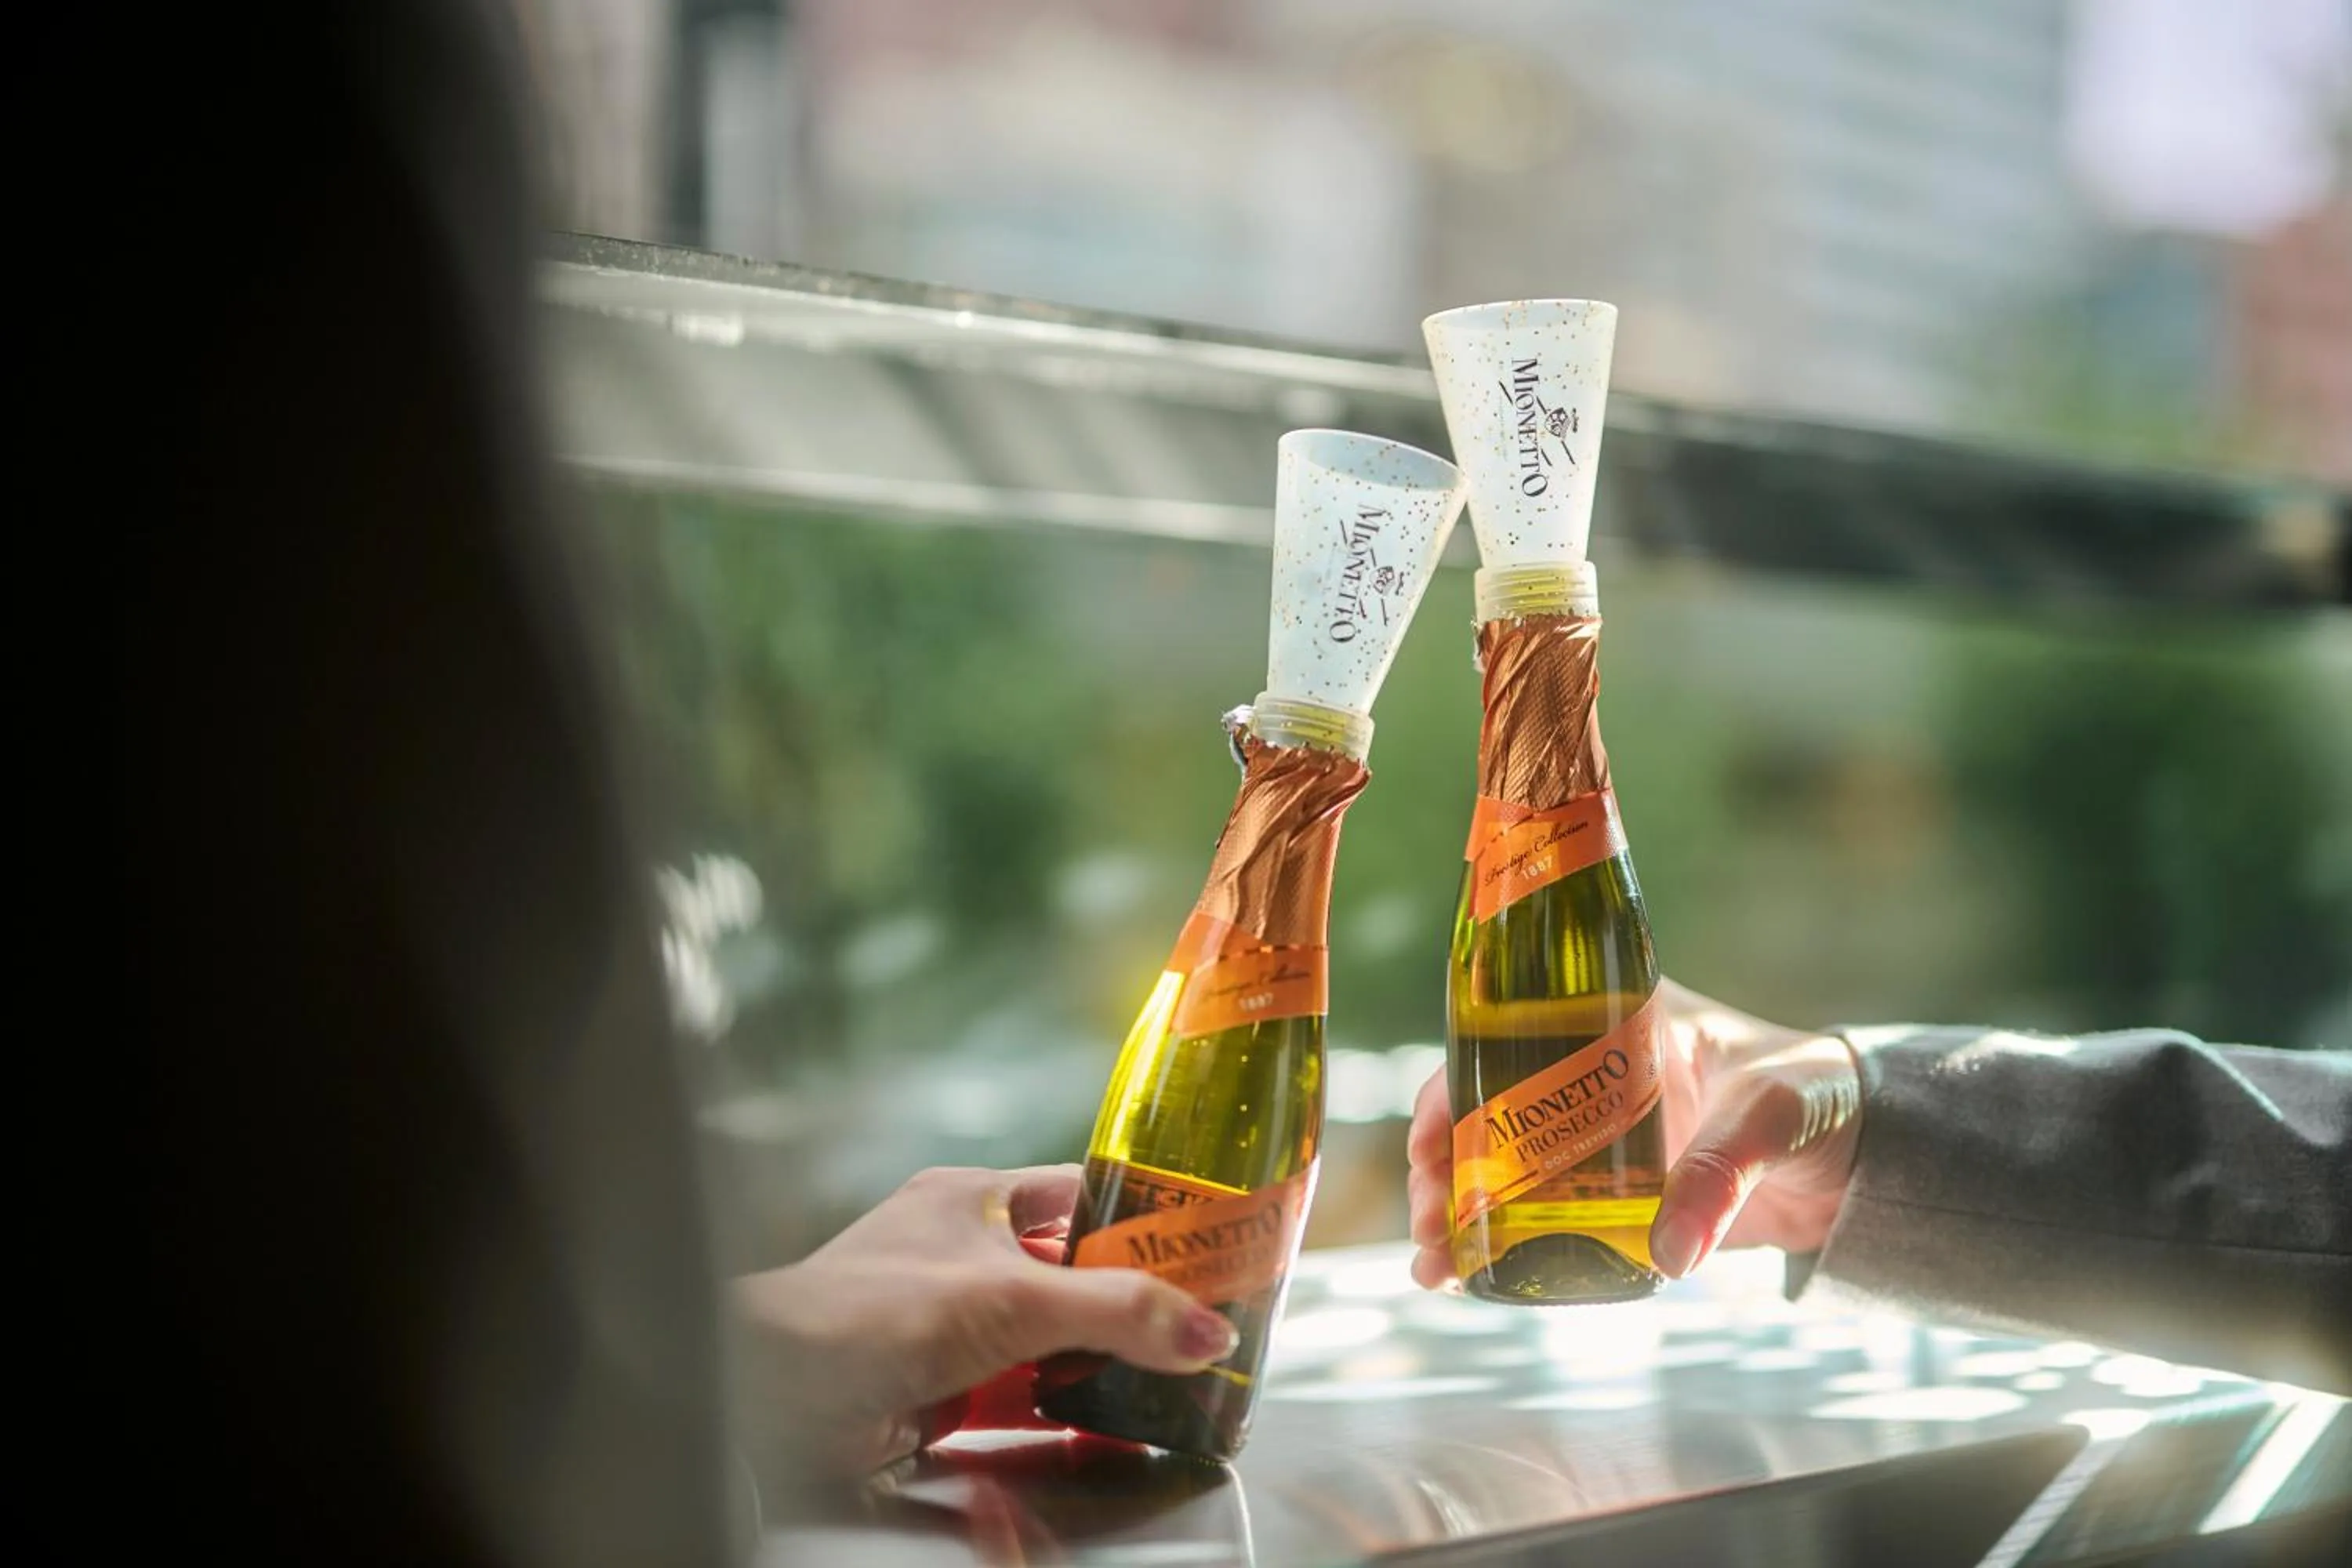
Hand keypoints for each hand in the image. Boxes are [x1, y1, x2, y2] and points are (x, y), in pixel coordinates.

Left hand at [735, 1165, 1238, 1475]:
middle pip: (1068, 1272)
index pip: (1077, 1194)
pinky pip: (1015, 1393)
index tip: (1196, 1244)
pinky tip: (1103, 1424)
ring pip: (1044, 1337)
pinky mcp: (937, 1383)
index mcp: (973, 1200)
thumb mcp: (1017, 1300)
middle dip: (1125, 1302)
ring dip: (1094, 1361)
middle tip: (1191, 1325)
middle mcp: (960, 1251)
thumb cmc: (872, 1312)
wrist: (778, 1391)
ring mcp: (947, 1321)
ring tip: (1165, 1379)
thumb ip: (1117, 1312)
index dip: (1138, 1217)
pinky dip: (1057, 1409)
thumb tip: (1205, 1330)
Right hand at [1408, 979, 1861, 1288]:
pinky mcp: (1617, 1192)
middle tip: (1429, 1225)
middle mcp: (1590, 1074)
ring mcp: (1599, 1137)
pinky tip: (1469, 1278)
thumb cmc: (1822, 1095)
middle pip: (1484, 1114)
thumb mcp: (1773, 1116)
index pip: (1505, 1040)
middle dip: (1441, 1170)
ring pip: (1501, 1168)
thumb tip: (1667, 1251)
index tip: (1427, 1146)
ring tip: (1434, 1264)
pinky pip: (1543, 1214)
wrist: (1868, 1153)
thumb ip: (1722, 1173)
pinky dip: (1501, 1244)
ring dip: (1458, 1213)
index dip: (1451, 1091)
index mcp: (1616, 1021)